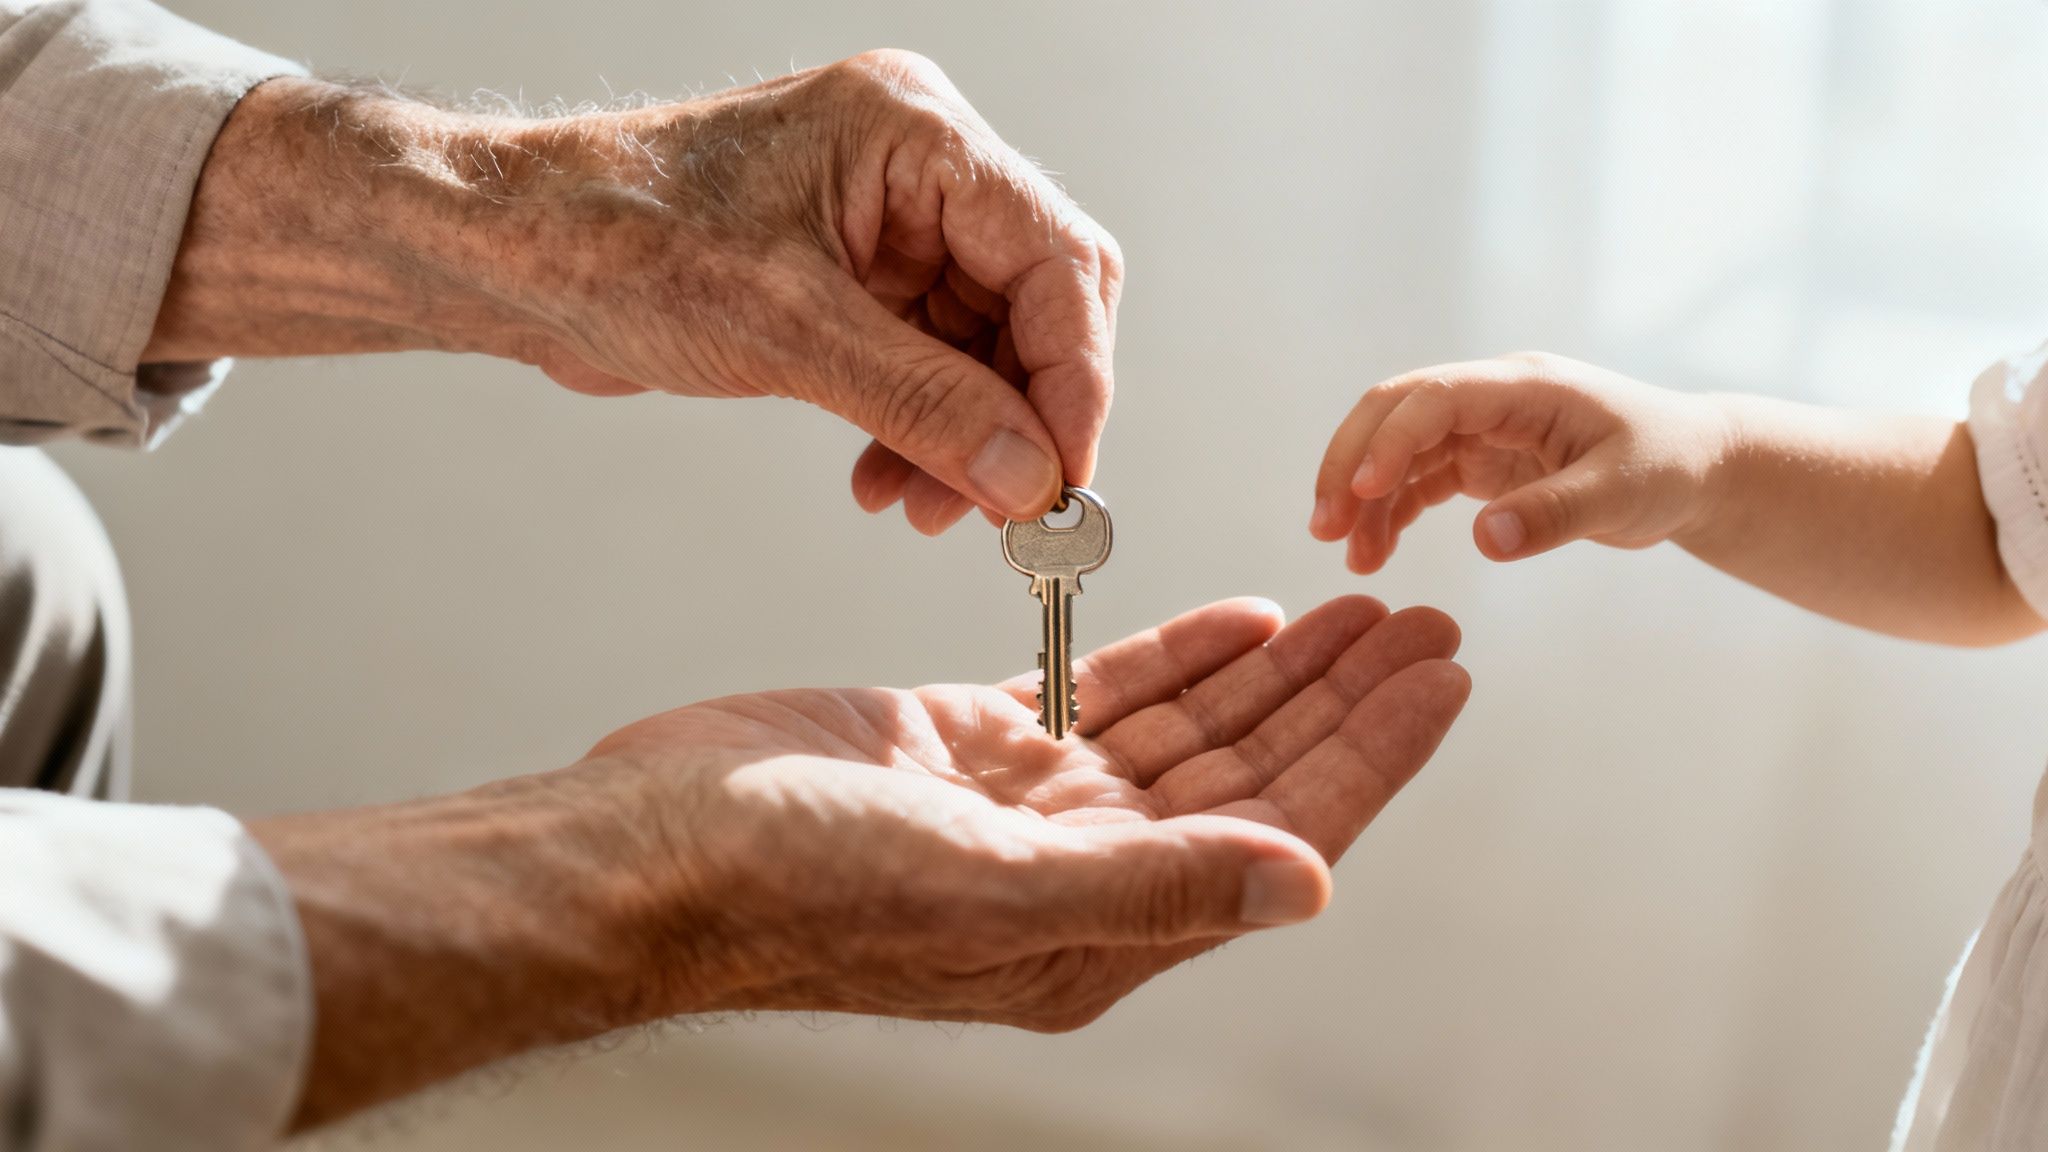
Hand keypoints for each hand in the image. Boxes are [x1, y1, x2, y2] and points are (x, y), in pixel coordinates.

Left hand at [151, 57, 1119, 533]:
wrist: (510, 254)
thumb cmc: (613, 242)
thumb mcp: (782, 331)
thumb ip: (922, 404)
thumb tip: (1032, 477)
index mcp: (914, 133)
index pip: (1055, 257)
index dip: (1074, 378)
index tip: (1064, 478)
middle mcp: (917, 167)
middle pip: (1037, 303)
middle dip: (1024, 415)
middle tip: (1010, 509)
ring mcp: (891, 223)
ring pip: (988, 346)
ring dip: (971, 438)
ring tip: (932, 509)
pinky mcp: (858, 278)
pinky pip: (932, 364)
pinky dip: (924, 430)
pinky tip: (890, 481)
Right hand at [590, 595, 1466, 1025]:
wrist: (651, 843)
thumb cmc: (793, 886)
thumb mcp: (985, 888)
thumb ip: (1153, 884)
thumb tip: (1309, 887)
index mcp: (1103, 925)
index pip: (1276, 829)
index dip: (1368, 753)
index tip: (1441, 677)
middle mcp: (1083, 870)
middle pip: (1249, 770)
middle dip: (1343, 696)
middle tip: (1424, 617)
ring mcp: (1030, 806)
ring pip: (1188, 725)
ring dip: (1274, 668)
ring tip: (1357, 605)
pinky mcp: (973, 745)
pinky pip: (1104, 693)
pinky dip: (1174, 654)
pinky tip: (1243, 616)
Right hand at [1309, 352, 1728, 571]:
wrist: (1697, 469)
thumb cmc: (1670, 468)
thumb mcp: (1623, 494)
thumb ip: (1555, 514)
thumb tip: (1485, 539)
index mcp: (1524, 386)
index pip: (1434, 398)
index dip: (1389, 441)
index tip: (1359, 495)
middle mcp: (1492, 397)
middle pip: (1394, 411)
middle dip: (1351, 464)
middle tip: (1324, 527)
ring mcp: (1481, 427)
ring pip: (1396, 449)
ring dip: (1363, 497)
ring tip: (1349, 556)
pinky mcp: (1480, 460)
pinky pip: (1417, 479)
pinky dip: (1389, 513)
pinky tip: (1373, 553)